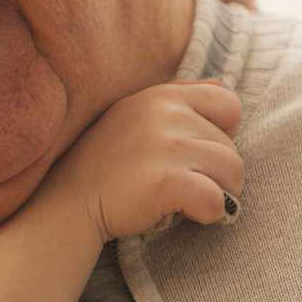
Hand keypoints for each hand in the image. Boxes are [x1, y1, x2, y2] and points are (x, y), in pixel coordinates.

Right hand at [36, 81, 243, 243]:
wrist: (68, 202)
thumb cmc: (106, 164)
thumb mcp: (135, 114)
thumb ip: (178, 98)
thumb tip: (223, 87)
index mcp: (162, 95)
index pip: (228, 103)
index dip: (222, 132)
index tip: (196, 153)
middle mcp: (166, 113)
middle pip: (233, 147)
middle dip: (216, 172)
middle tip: (182, 184)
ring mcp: (166, 145)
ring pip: (232, 173)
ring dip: (218, 193)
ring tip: (185, 199)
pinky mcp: (166, 181)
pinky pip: (217, 201)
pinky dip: (209, 214)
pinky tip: (184, 213)